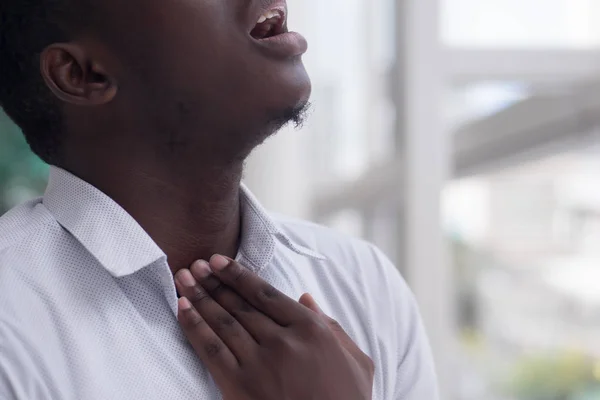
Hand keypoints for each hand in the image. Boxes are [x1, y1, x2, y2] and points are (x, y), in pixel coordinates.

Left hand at [174, 255, 374, 399]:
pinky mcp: (239, 386)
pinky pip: (210, 350)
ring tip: (183, 279)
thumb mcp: (357, 361)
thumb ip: (333, 326)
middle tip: (195, 264)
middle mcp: (282, 342)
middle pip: (239, 304)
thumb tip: (306, 298)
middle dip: (214, 281)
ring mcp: (259, 364)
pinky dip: (194, 327)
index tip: (219, 261)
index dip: (238, 274)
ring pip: (222, 321)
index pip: (265, 293)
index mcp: (311, 330)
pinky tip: (182, 309)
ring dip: (199, 297)